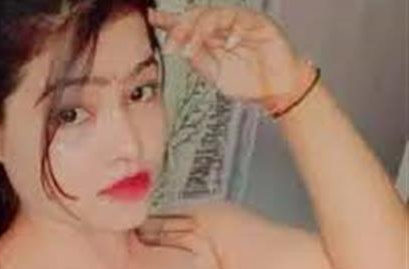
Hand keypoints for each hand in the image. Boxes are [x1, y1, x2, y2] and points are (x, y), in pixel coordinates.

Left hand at [147, 5, 307, 104]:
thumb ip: (198, 59)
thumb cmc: (248, 82)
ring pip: (219, 16)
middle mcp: (225, 27)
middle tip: (171, 44)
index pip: (188, 24)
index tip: (152, 19)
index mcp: (212, 37)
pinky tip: (229, 44)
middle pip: (200, 15)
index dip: (170, 20)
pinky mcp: (262, 26)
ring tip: (192, 48)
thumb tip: (180, 48)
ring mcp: (243, 24)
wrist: (275, 91)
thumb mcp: (214, 74)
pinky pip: (246, 22)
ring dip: (202, 31)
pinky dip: (235, 32)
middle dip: (182, 27)